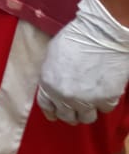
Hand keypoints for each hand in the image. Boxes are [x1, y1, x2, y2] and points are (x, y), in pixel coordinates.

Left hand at [37, 0, 128, 124]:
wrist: (102, 34)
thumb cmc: (76, 38)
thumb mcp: (52, 55)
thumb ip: (52, 74)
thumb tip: (56, 84)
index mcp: (48, 83)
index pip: (46, 106)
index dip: (52, 110)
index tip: (56, 113)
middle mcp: (65, 96)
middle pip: (67, 117)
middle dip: (71, 113)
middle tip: (76, 108)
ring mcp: (86, 100)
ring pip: (86, 118)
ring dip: (87, 111)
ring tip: (90, 101)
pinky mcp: (107, 99)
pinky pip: (104, 109)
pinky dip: (104, 103)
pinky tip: (104, 92)